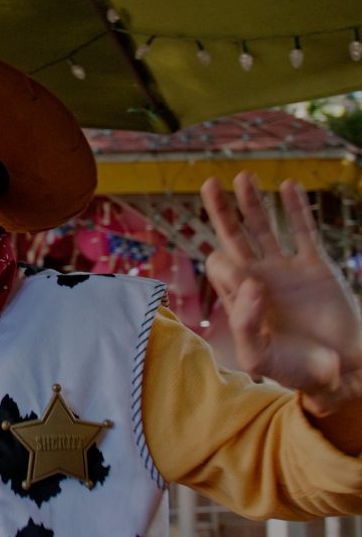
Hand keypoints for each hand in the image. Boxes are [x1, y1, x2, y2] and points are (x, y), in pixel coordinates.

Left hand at [200, 172, 361, 417]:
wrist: (338, 372)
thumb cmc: (292, 370)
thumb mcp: (259, 355)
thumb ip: (246, 323)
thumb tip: (251, 284)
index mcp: (238, 297)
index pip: (221, 265)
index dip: (227, 267)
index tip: (253, 287)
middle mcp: (258, 278)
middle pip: (233, 235)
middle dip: (221, 211)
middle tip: (209, 183)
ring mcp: (285, 270)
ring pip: (265, 228)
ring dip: (253, 203)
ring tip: (242, 177)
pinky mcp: (315, 267)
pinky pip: (303, 231)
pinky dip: (296, 209)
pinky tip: (288, 186)